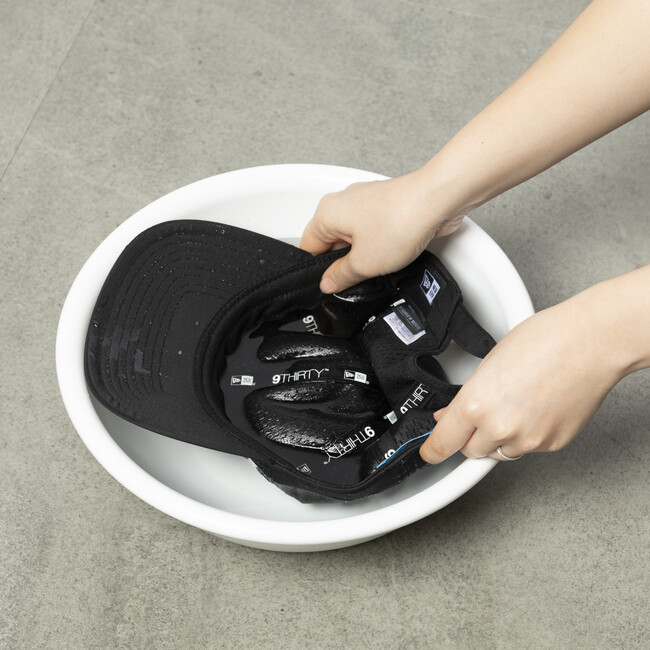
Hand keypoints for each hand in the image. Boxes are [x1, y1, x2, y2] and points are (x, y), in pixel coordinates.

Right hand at [300, 171, 465, 293]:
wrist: (437, 200)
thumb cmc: (400, 220)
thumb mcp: (364, 264)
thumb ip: (341, 276)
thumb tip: (329, 283)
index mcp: (326, 213)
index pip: (309, 247)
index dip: (319, 270)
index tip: (332, 284)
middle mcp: (342, 202)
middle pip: (331, 241)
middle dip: (343, 261)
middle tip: (358, 276)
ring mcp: (365, 201)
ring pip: (353, 235)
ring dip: (363, 252)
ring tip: (379, 262)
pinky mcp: (385, 204)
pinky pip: (372, 228)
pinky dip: (378, 242)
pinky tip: (391, 252)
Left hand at [419, 291, 624, 462]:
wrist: (590, 342)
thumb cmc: (544, 341)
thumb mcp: (488, 363)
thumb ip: (466, 396)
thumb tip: (450, 415)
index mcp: (476, 404)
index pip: (442, 444)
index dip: (431, 449)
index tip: (428, 452)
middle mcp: (500, 428)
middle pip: (470, 451)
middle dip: (469, 436)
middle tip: (480, 414)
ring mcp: (528, 439)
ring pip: (499, 452)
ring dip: (497, 438)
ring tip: (515, 405)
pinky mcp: (551, 444)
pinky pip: (527, 448)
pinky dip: (526, 435)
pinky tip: (535, 408)